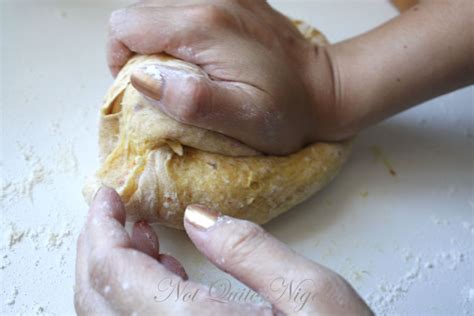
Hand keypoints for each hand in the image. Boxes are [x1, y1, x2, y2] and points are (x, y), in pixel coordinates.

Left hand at [74, 187, 372, 314]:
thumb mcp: (309, 293)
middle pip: (97, 298)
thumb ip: (248, 249)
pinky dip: (135, 294)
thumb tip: (197, 217)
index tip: (107, 194)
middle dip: (98, 246)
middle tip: (114, 210)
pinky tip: (165, 270)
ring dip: (115, 270)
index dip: (100, 228)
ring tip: (140, 233)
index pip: (115, 273)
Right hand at [107, 0, 339, 154]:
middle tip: (165, 83)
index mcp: (204, 26)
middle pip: (138, 13)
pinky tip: (199, 52)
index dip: (120, 60)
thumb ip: (191, 99)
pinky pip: (184, 7)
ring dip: (158, 40)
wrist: (324, 87)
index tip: (141, 89)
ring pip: (158, 9)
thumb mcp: (243, 119)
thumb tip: (142, 79)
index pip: (126, 26)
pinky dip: (179, 29)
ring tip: (183, 70)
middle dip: (137, 50)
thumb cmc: (287, 111)